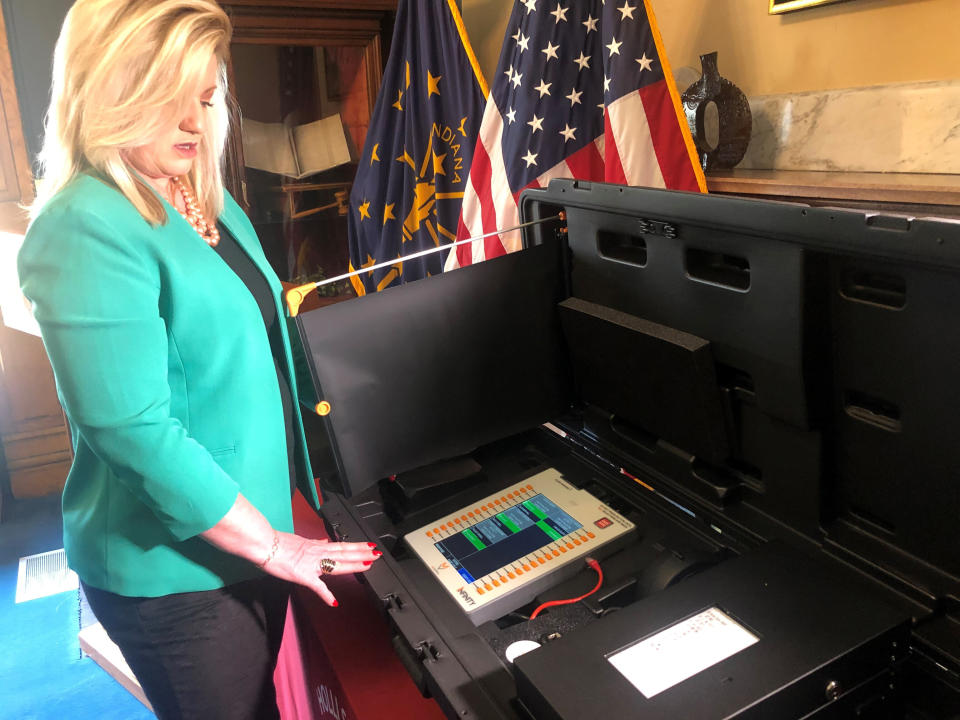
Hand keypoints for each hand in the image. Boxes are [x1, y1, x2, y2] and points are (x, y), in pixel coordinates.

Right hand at [264, 532, 380, 606]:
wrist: (266, 545)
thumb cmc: (278, 544)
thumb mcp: (300, 540)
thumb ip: (314, 542)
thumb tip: (323, 540)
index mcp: (317, 547)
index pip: (341, 546)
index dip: (356, 546)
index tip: (368, 546)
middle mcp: (318, 553)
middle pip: (344, 553)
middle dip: (362, 553)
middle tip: (377, 553)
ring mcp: (312, 564)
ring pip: (337, 564)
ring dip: (353, 564)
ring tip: (368, 564)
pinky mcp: (303, 575)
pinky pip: (316, 586)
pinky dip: (326, 594)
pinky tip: (334, 602)